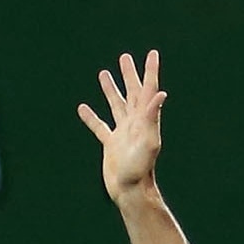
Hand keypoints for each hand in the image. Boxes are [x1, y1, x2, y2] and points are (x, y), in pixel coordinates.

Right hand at [79, 50, 165, 201]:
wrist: (131, 190)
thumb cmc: (140, 168)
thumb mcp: (148, 139)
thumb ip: (152, 116)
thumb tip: (160, 93)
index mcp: (145, 119)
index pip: (148, 89)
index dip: (151, 71)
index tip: (152, 53)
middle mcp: (135, 124)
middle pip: (132, 93)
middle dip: (130, 75)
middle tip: (125, 57)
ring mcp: (123, 133)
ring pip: (116, 106)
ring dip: (110, 89)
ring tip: (103, 73)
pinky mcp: (111, 144)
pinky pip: (99, 126)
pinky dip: (91, 117)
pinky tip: (82, 108)